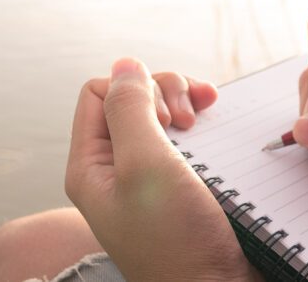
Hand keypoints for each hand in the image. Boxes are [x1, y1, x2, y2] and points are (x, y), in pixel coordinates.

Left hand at [64, 58, 256, 280]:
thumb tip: (125, 63)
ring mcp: (148, 178)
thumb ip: (130, 111)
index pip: (100, 92)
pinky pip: (185, 140)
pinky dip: (202, 126)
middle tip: (190, 123)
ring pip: (161, 115)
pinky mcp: (180, 186)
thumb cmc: (178, 243)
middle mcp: (115, 169)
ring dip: (186, 107)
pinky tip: (216, 128)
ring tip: (206, 121)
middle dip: (166, 95)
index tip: (169, 121)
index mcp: (90, 166)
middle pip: (131, 99)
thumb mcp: (146, 166)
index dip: (136, 91)